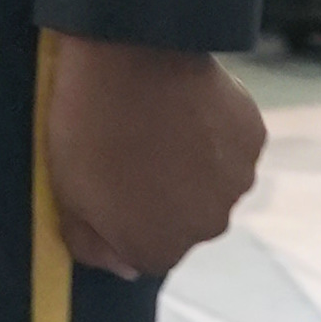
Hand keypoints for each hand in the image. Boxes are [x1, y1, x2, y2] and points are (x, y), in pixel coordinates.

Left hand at [43, 37, 262, 284]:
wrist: (130, 55)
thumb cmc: (89, 127)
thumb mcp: (66, 195)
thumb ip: (92, 245)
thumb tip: (123, 266)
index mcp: (160, 249)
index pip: (143, 252)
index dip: (125, 220)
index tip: (110, 185)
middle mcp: (208, 227)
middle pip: (185, 221)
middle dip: (165, 196)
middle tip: (135, 151)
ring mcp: (237, 181)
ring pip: (213, 183)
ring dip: (195, 166)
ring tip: (161, 124)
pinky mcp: (253, 137)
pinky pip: (233, 145)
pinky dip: (216, 132)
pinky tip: (187, 105)